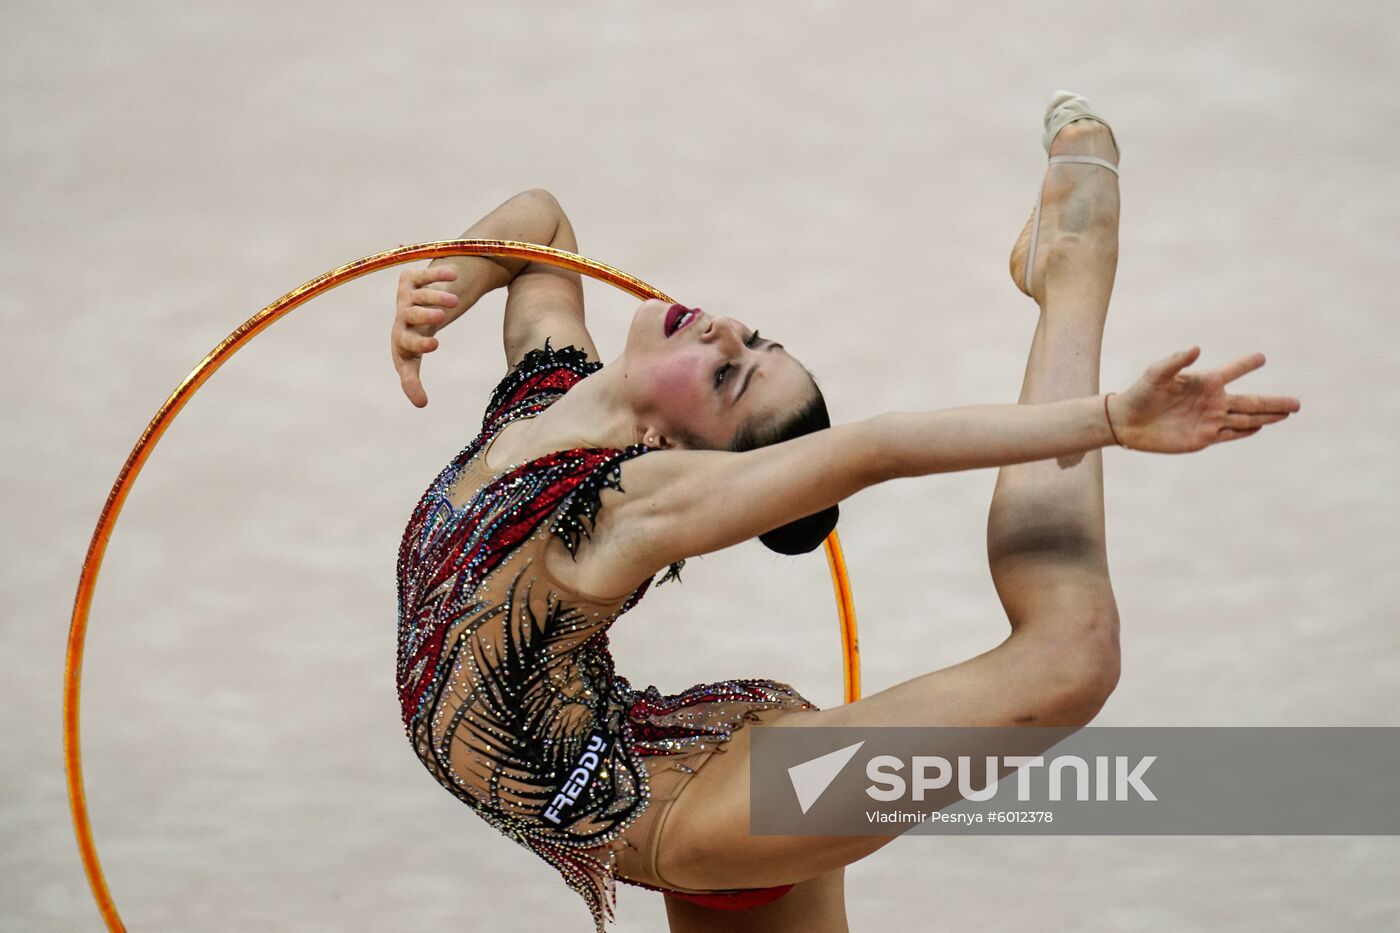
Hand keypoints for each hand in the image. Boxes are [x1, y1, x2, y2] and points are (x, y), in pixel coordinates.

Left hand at [391, 266, 459, 406]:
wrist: (416, 300)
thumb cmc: (417, 334)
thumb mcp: (413, 356)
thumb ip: (412, 380)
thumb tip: (420, 406)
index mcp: (401, 337)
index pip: (405, 343)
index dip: (418, 343)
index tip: (435, 344)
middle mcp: (401, 315)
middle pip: (410, 314)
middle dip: (424, 314)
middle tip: (443, 316)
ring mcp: (406, 295)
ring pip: (420, 294)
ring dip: (436, 296)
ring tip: (454, 300)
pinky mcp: (412, 277)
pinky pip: (424, 274)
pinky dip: (439, 274)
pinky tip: (454, 274)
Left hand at [1108, 347, 1300, 452]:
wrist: (1128, 422)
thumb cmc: (1140, 393)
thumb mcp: (1156, 373)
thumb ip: (1175, 361)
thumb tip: (1196, 348)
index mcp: (1204, 382)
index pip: (1232, 371)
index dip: (1246, 364)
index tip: (1261, 357)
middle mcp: (1212, 401)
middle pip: (1251, 402)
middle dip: (1274, 403)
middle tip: (1297, 403)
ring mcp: (1210, 420)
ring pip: (1246, 419)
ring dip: (1267, 417)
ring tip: (1287, 414)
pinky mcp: (1203, 437)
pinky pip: (1230, 434)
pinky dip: (1246, 432)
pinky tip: (1260, 427)